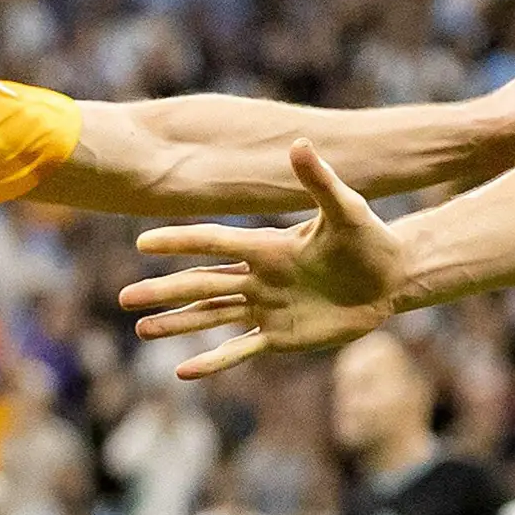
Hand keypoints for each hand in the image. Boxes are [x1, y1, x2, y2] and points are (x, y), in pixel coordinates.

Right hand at [122, 141, 410, 379]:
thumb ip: (319, 181)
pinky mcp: (281, 336)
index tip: (142, 243)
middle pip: (201, 283)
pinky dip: (213, 361)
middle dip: (163, 291)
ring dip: (177, 324)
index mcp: (267, 246)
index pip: (214, 243)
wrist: (390, 277)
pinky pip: (240, 350)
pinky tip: (182, 371)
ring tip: (141, 329)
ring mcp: (266, 308)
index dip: (180, 243)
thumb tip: (299, 143)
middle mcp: (258, 277)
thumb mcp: (346, 209)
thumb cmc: (369, 238)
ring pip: (211, 316)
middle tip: (124, 297)